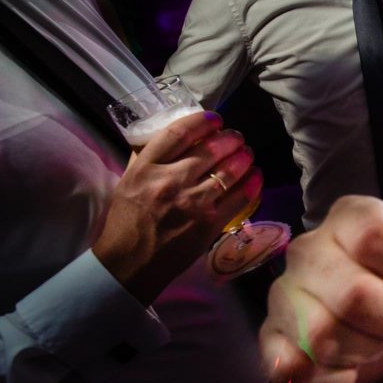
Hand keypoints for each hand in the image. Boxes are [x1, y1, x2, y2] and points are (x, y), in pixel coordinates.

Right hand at [92, 111, 260, 304]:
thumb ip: (148, 157)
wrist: (130, 262)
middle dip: (231, 139)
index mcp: (146, 168)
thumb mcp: (129, 180)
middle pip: (211, 149)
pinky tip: (255, 176)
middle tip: (236, 137)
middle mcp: (170, 181)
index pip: (179, 133)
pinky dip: (252, 184)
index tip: (215, 119)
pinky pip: (241, 198)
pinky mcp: (210, 223)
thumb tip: (172, 136)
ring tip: (247, 154)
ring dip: (244, 158)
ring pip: (230, 171)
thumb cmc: (128, 220)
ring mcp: (192, 203)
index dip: (202, 121)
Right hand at [262, 189, 382, 382]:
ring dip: (369, 351)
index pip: (376, 237)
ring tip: (378, 339)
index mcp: (352, 217)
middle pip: (354, 296)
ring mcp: (284, 294)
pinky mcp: (272, 339)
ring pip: (323, 338)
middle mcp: (308, 250)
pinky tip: (349, 368)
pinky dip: (331, 379)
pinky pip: (292, 369)